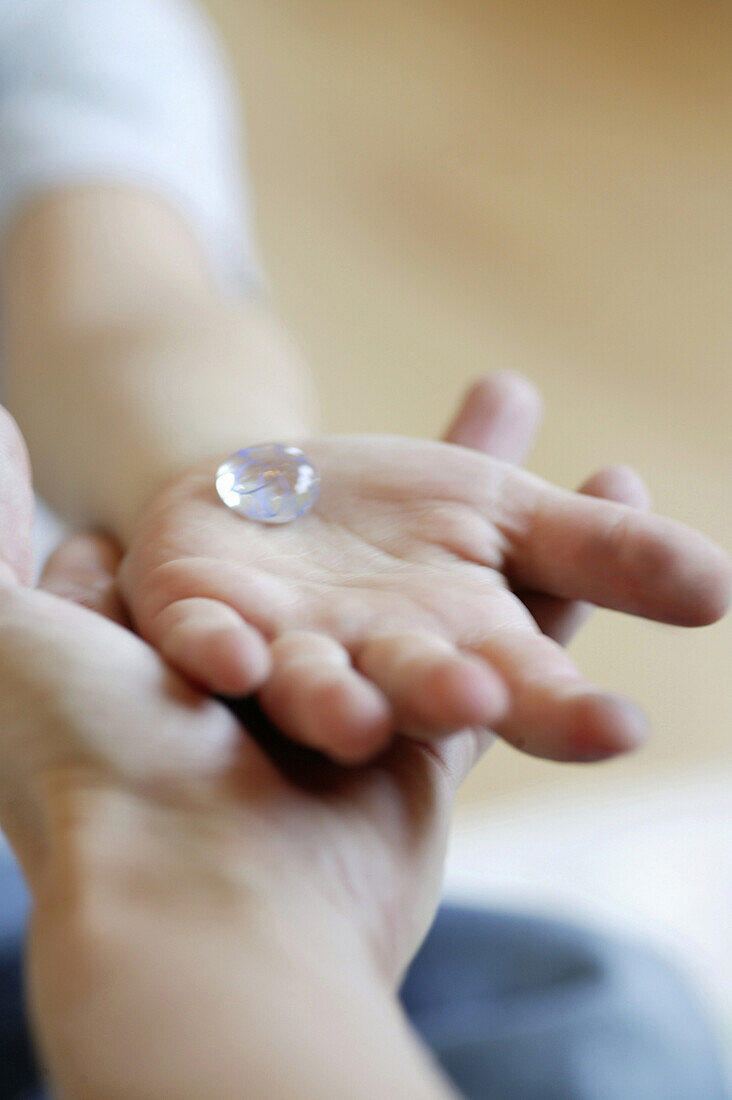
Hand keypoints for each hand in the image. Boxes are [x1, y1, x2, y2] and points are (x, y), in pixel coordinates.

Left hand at [118, 381, 729, 764]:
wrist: (274, 497)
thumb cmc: (396, 515)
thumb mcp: (507, 512)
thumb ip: (598, 551)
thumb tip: (722, 590)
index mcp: (459, 644)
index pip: (523, 681)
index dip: (563, 710)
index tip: (618, 729)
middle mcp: (376, 665)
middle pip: (419, 689)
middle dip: (447, 696)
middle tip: (481, 694)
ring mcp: (285, 651)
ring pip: (310, 686)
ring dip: (332, 698)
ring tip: (353, 715)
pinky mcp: (202, 623)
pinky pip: (203, 646)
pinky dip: (217, 651)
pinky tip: (233, 654)